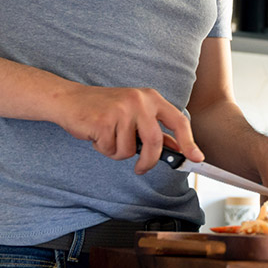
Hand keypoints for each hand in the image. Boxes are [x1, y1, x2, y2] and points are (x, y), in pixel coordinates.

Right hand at [59, 85, 202, 174]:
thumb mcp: (134, 113)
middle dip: (148, 161)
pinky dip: (103, 149)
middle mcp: (139, 101)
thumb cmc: (104, 108)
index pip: (178, 121)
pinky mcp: (104, 121)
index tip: (197, 158)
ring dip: (117, 152)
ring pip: (129, 150)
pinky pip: (111, 149)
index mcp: (151, 97)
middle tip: (141, 169)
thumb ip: (154, 129)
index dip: (189, 141)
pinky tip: (97, 135)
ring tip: (108, 137)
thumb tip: (177, 148)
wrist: (70, 99)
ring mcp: (121, 110)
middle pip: (154, 142)